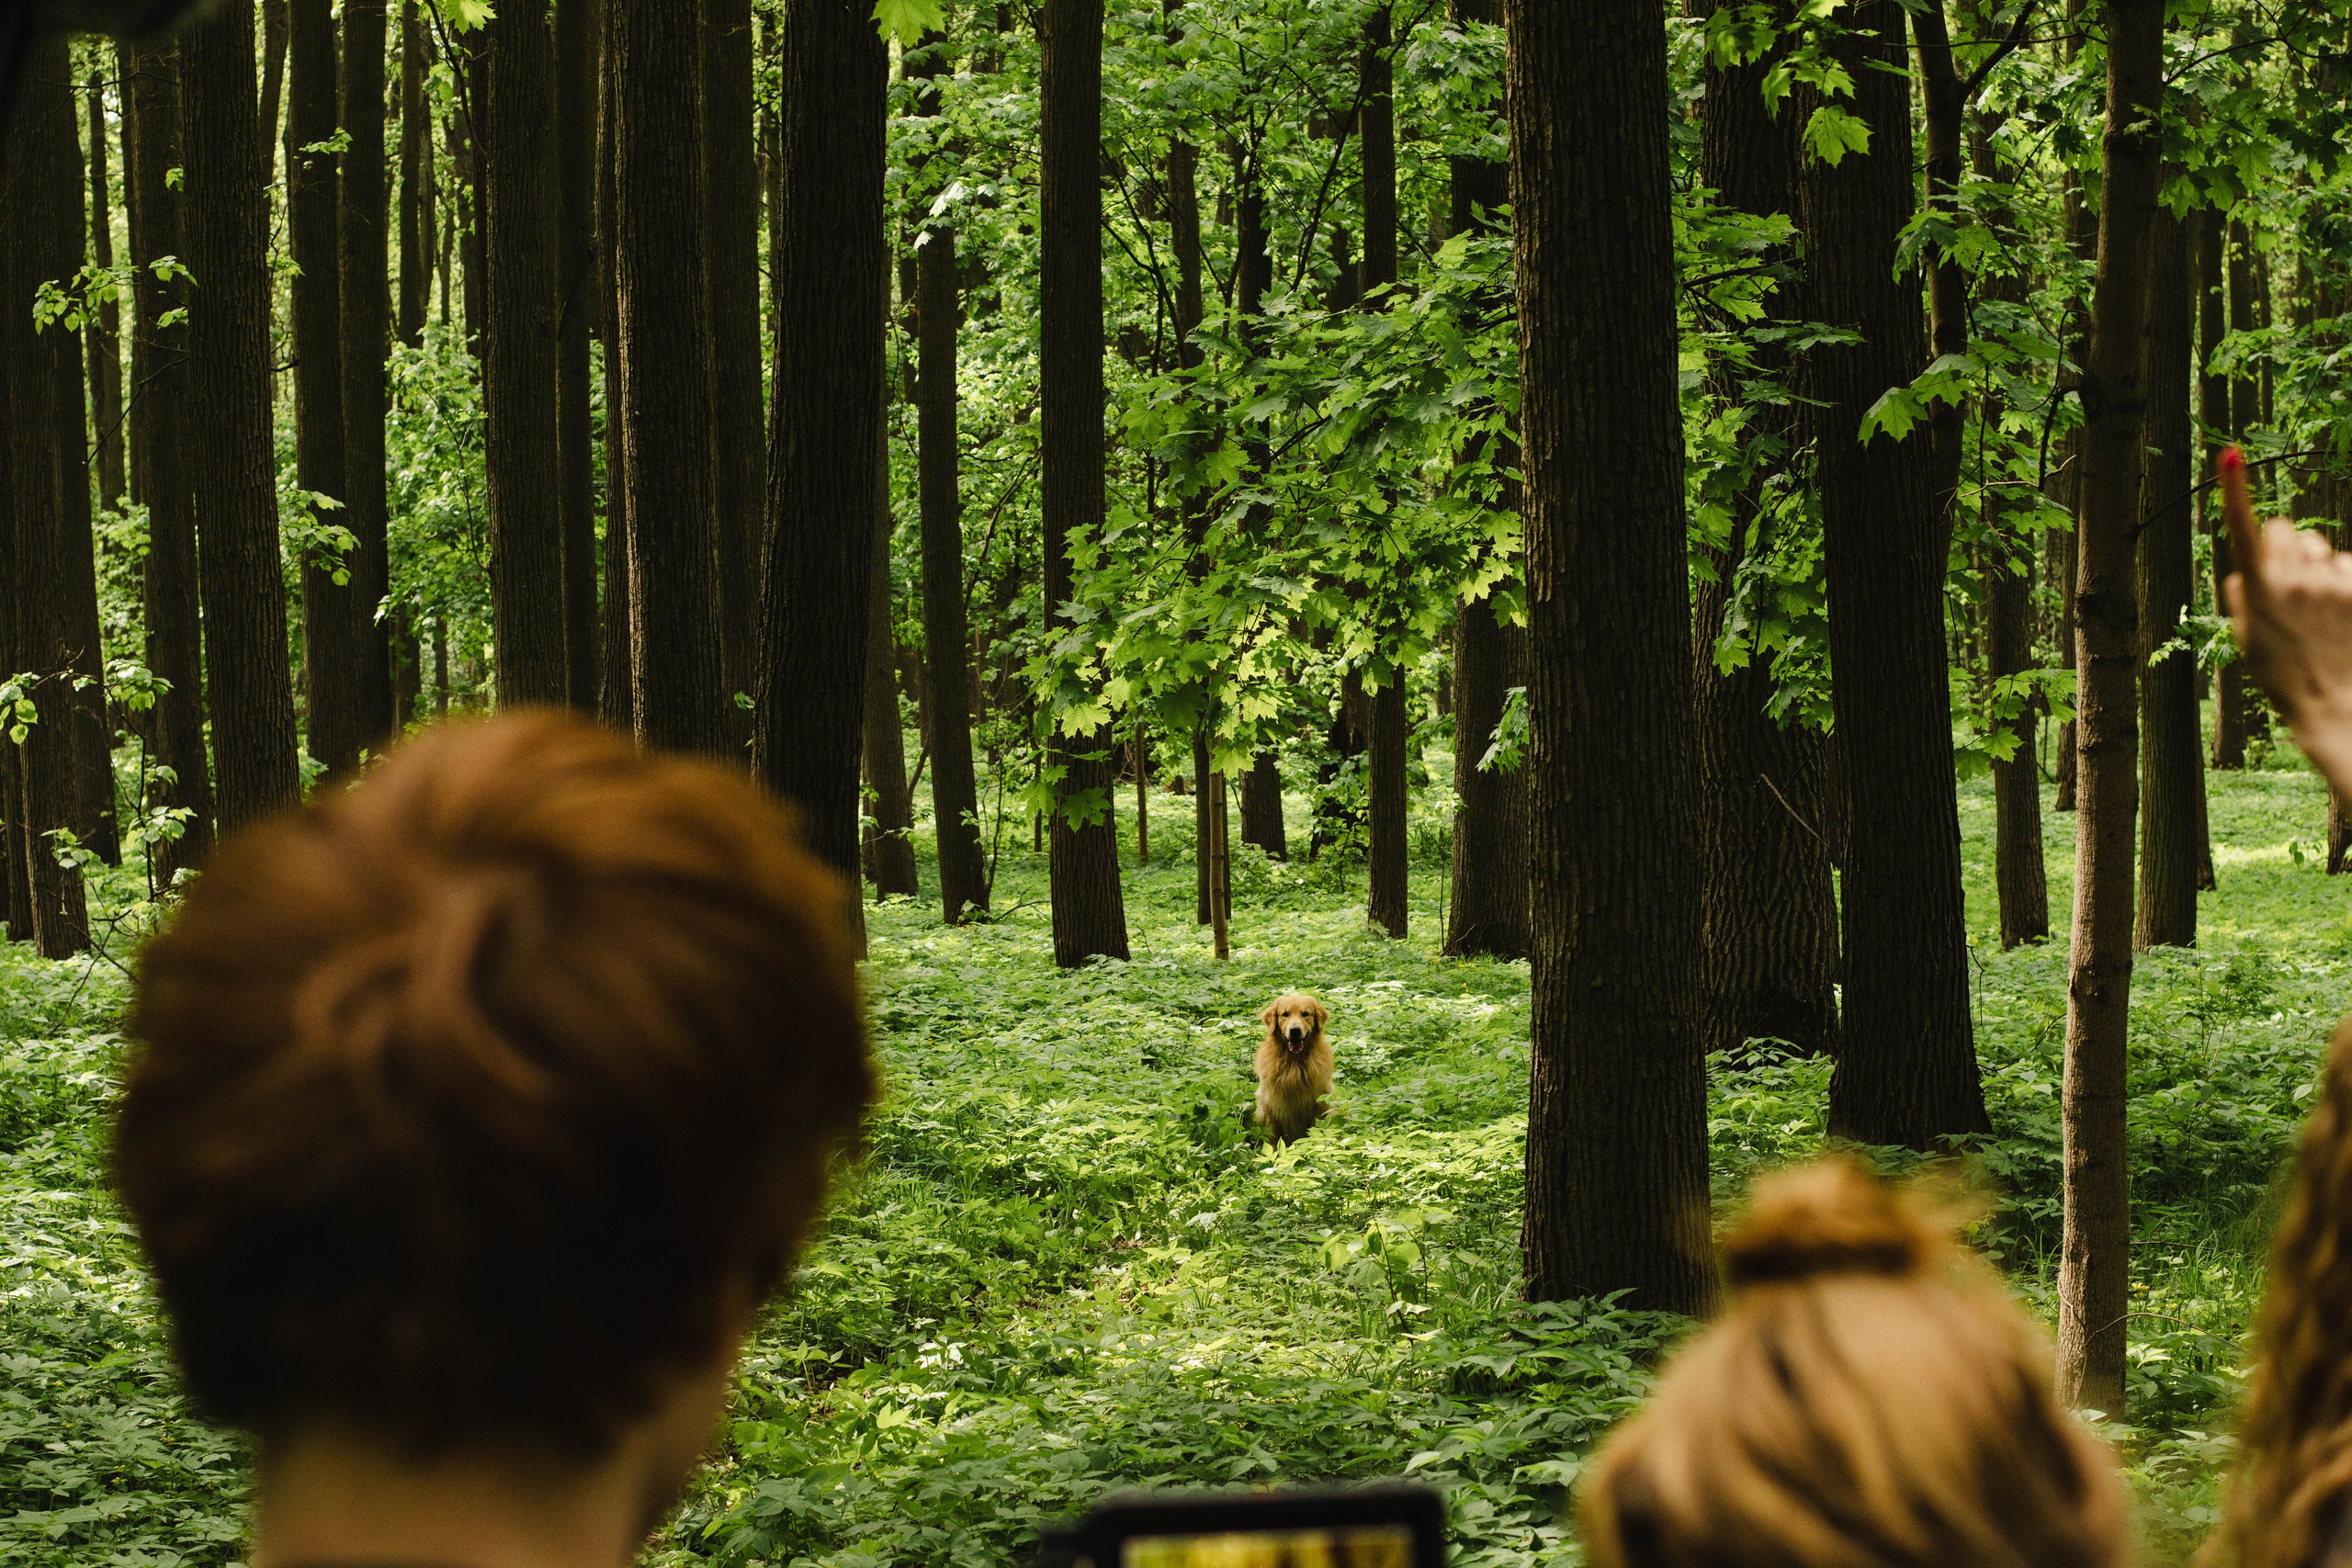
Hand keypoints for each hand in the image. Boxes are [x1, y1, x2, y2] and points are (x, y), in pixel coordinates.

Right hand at [2221, 447, 2351, 792]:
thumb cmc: (2285, 678)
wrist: (2336, 705)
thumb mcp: (2249, 641)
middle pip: (2286, 529)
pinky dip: (2341, 580)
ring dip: (2315, 565)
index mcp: (2260, 589)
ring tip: (2317, 606)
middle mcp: (2295, 578)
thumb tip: (2244, 569)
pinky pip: (2346, 564)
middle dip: (2283, 544)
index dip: (2234, 490)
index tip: (2229, 455)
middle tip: (2284, 579)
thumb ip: (2243, 598)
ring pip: (2319, 547)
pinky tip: (2340, 611)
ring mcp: (2331, 582)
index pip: (2244, 528)